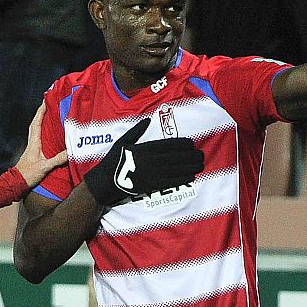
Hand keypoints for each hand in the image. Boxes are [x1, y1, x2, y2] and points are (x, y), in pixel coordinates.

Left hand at [13, 106, 69, 189]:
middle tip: (48, 104)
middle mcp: (32, 143)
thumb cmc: (28, 174)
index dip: (41, 111)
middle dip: (41, 113)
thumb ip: (57, 159)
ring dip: (42, 121)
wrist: (17, 183)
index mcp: (34, 143)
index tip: (46, 101)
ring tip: (50, 114)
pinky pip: (39, 138)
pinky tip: (48, 133)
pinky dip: (43, 131)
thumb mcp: (45, 167)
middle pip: (36, 124)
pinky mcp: (33, 153)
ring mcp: (32, 147)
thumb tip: (71, 152)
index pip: (37, 123)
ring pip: (36, 130)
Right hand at [82, 117, 204, 207]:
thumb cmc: (113, 160)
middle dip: (190, 156)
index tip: (192, 143)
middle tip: (201, 154)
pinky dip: (182, 179)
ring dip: (190, 167)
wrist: (106, 181)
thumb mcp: (122, 142)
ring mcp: (151, 174)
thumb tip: (148, 120)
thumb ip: (136, 131)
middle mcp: (149, 161)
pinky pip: (169, 182)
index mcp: (143, 149)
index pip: (167, 145)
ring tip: (201, 164)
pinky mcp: (150, 186)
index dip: (181, 144)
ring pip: (175, 169)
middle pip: (174, 157)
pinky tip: (191, 176)